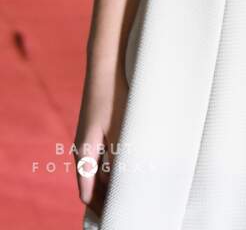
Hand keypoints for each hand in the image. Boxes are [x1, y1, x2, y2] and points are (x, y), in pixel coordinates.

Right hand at [74, 62, 128, 220]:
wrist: (105, 65)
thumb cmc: (114, 97)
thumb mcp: (121, 130)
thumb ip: (119, 159)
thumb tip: (120, 185)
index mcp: (83, 154)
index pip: (87, 194)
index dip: (101, 208)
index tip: (117, 215)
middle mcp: (81, 149)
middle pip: (91, 185)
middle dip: (106, 199)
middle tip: (127, 207)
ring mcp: (87, 139)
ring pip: (96, 171)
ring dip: (110, 183)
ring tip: (131, 190)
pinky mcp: (95, 129)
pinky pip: (100, 157)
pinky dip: (111, 167)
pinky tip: (128, 166)